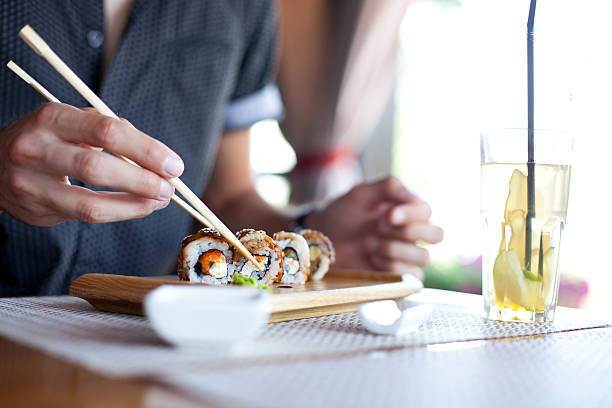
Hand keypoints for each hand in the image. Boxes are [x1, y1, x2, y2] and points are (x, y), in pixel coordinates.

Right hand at [0, 103, 183, 225]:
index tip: (173, 164)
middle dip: (142, 180)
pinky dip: (119, 213)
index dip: (146, 149)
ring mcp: (31, 182)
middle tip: (169, 187)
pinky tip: (137, 207)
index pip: (107, 131)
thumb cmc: (49, 140)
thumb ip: (111, 132)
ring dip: (134, 204)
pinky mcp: (35, 209)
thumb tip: (158, 158)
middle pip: (98, 168)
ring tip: (158, 200)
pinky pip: (85, 216)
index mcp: (52, 118)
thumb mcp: (72, 122)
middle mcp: (36, 148)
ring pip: (91, 202)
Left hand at [306, 176, 443, 279]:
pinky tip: (373, 259)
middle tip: (380, 227)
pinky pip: (413, 276)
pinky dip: (394, 268)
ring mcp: (404, 254)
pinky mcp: (396, 274)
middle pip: (436, 234)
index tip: (388, 215)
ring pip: (424, 257)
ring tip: (370, 244)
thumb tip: (412, 196)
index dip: (411, 214)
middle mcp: (410, 232)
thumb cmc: (342, 214)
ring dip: (395, 249)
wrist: (321, 240)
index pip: (426, 211)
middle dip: (409, 232)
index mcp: (405, 210)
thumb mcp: (360, 194)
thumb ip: (387, 187)